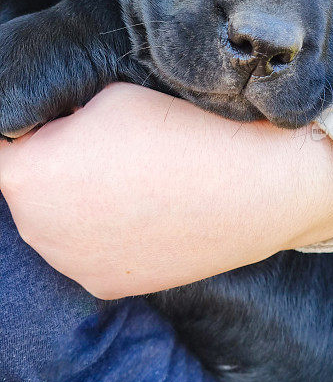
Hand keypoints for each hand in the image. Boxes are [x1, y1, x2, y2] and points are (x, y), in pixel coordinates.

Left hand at [0, 83, 332, 297]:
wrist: (258, 186)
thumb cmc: (184, 130)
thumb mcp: (105, 95)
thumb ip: (56, 112)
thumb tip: (43, 128)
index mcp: (27, 177)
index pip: (4, 144)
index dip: (34, 128)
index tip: (67, 121)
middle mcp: (38, 232)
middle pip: (29, 187)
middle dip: (53, 163)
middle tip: (108, 144)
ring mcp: (75, 266)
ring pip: (59, 221)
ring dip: (77, 201)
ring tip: (134, 178)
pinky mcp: (111, 287)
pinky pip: (90, 249)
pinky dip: (105, 232)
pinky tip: (147, 210)